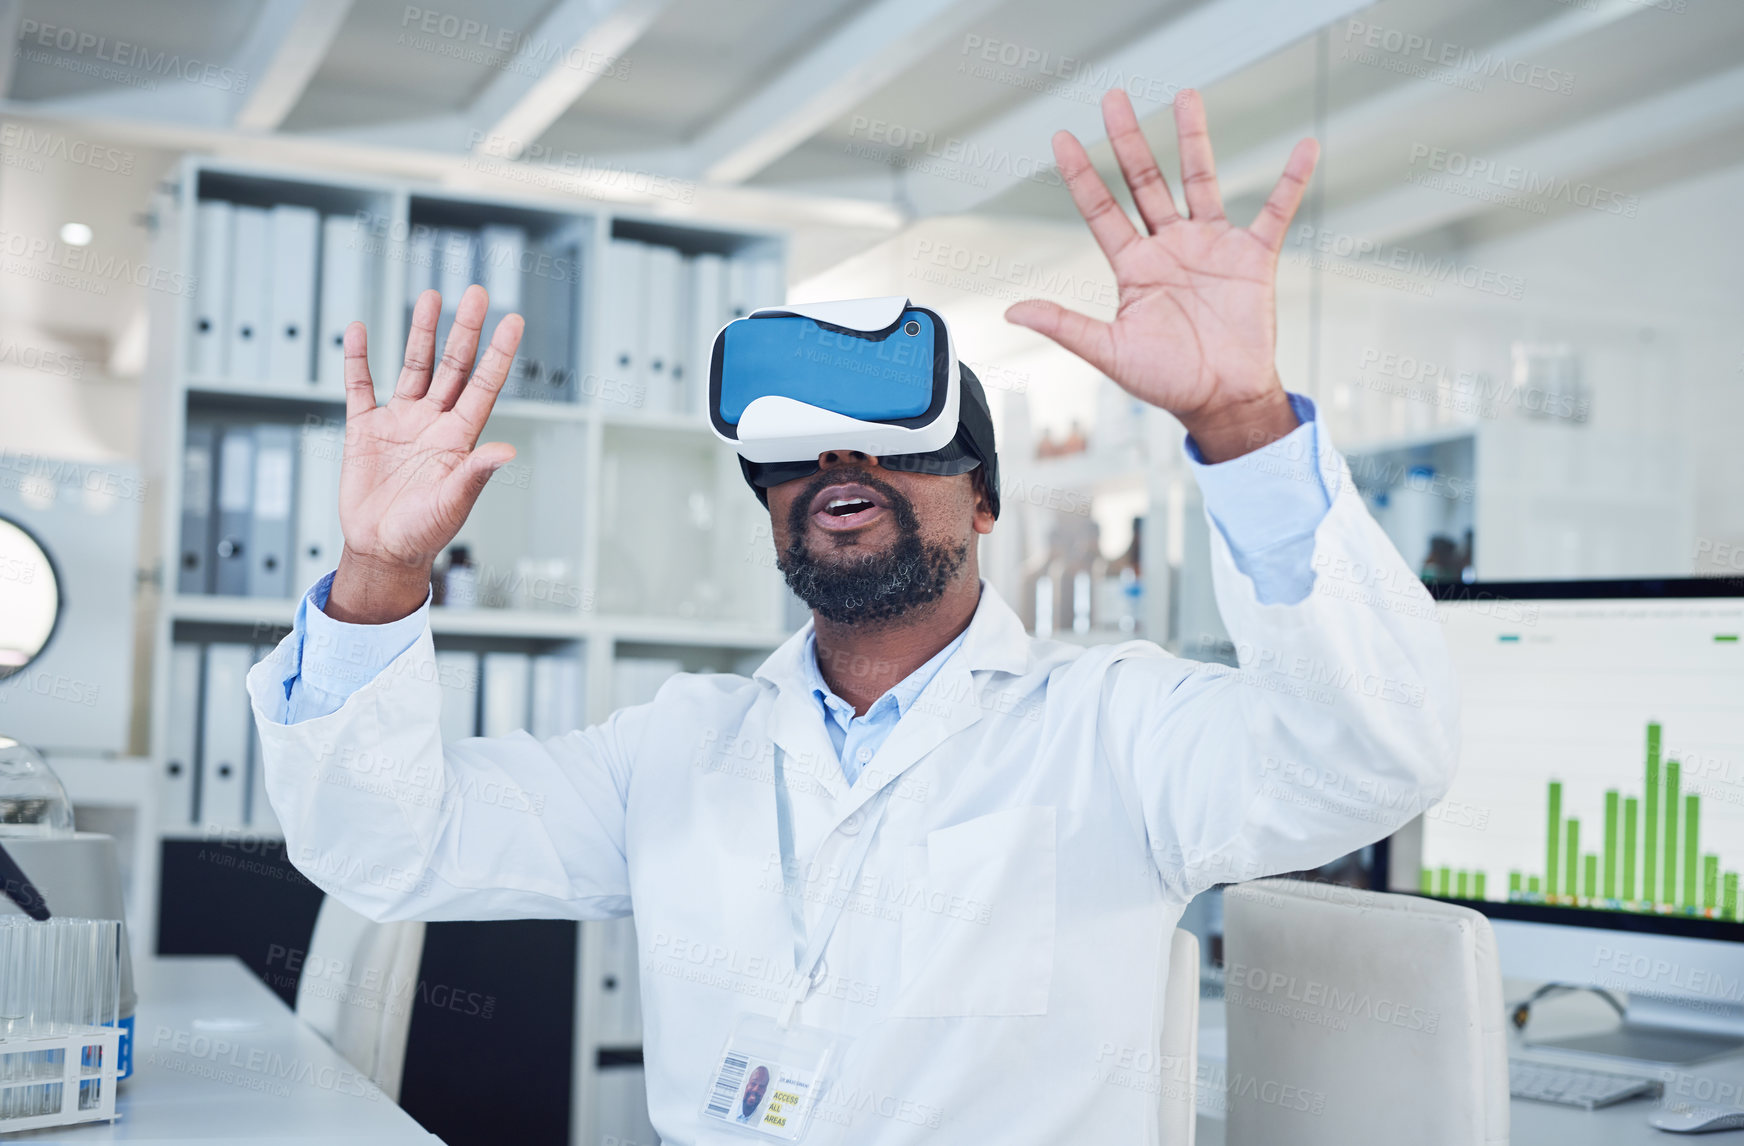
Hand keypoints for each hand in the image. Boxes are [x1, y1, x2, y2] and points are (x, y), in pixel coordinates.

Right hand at [326, 285, 522, 623]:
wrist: (381, 550)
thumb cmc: (424, 533)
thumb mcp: (455, 503)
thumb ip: (476, 473)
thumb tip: (507, 450)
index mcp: (459, 437)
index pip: (483, 385)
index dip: (499, 353)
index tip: (513, 319)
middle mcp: (433, 422)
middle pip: (452, 366)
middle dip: (463, 330)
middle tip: (476, 292)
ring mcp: (400, 422)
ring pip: (414, 367)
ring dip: (421, 332)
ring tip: (430, 297)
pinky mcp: (365, 430)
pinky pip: (360, 386)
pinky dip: (358, 359)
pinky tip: (359, 331)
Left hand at [1006, 88, 1317, 461]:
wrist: (1223, 400)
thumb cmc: (1167, 381)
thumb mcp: (1109, 352)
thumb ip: (1065, 325)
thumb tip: (1012, 312)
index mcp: (1135, 267)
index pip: (1101, 210)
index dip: (1081, 174)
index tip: (1061, 137)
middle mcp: (1170, 247)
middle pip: (1145, 182)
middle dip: (1129, 140)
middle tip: (1114, 98)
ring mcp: (1212, 247)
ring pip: (1200, 180)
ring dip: (1194, 139)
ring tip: (1187, 96)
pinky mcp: (1253, 257)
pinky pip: (1275, 210)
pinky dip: (1291, 180)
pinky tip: (1305, 148)